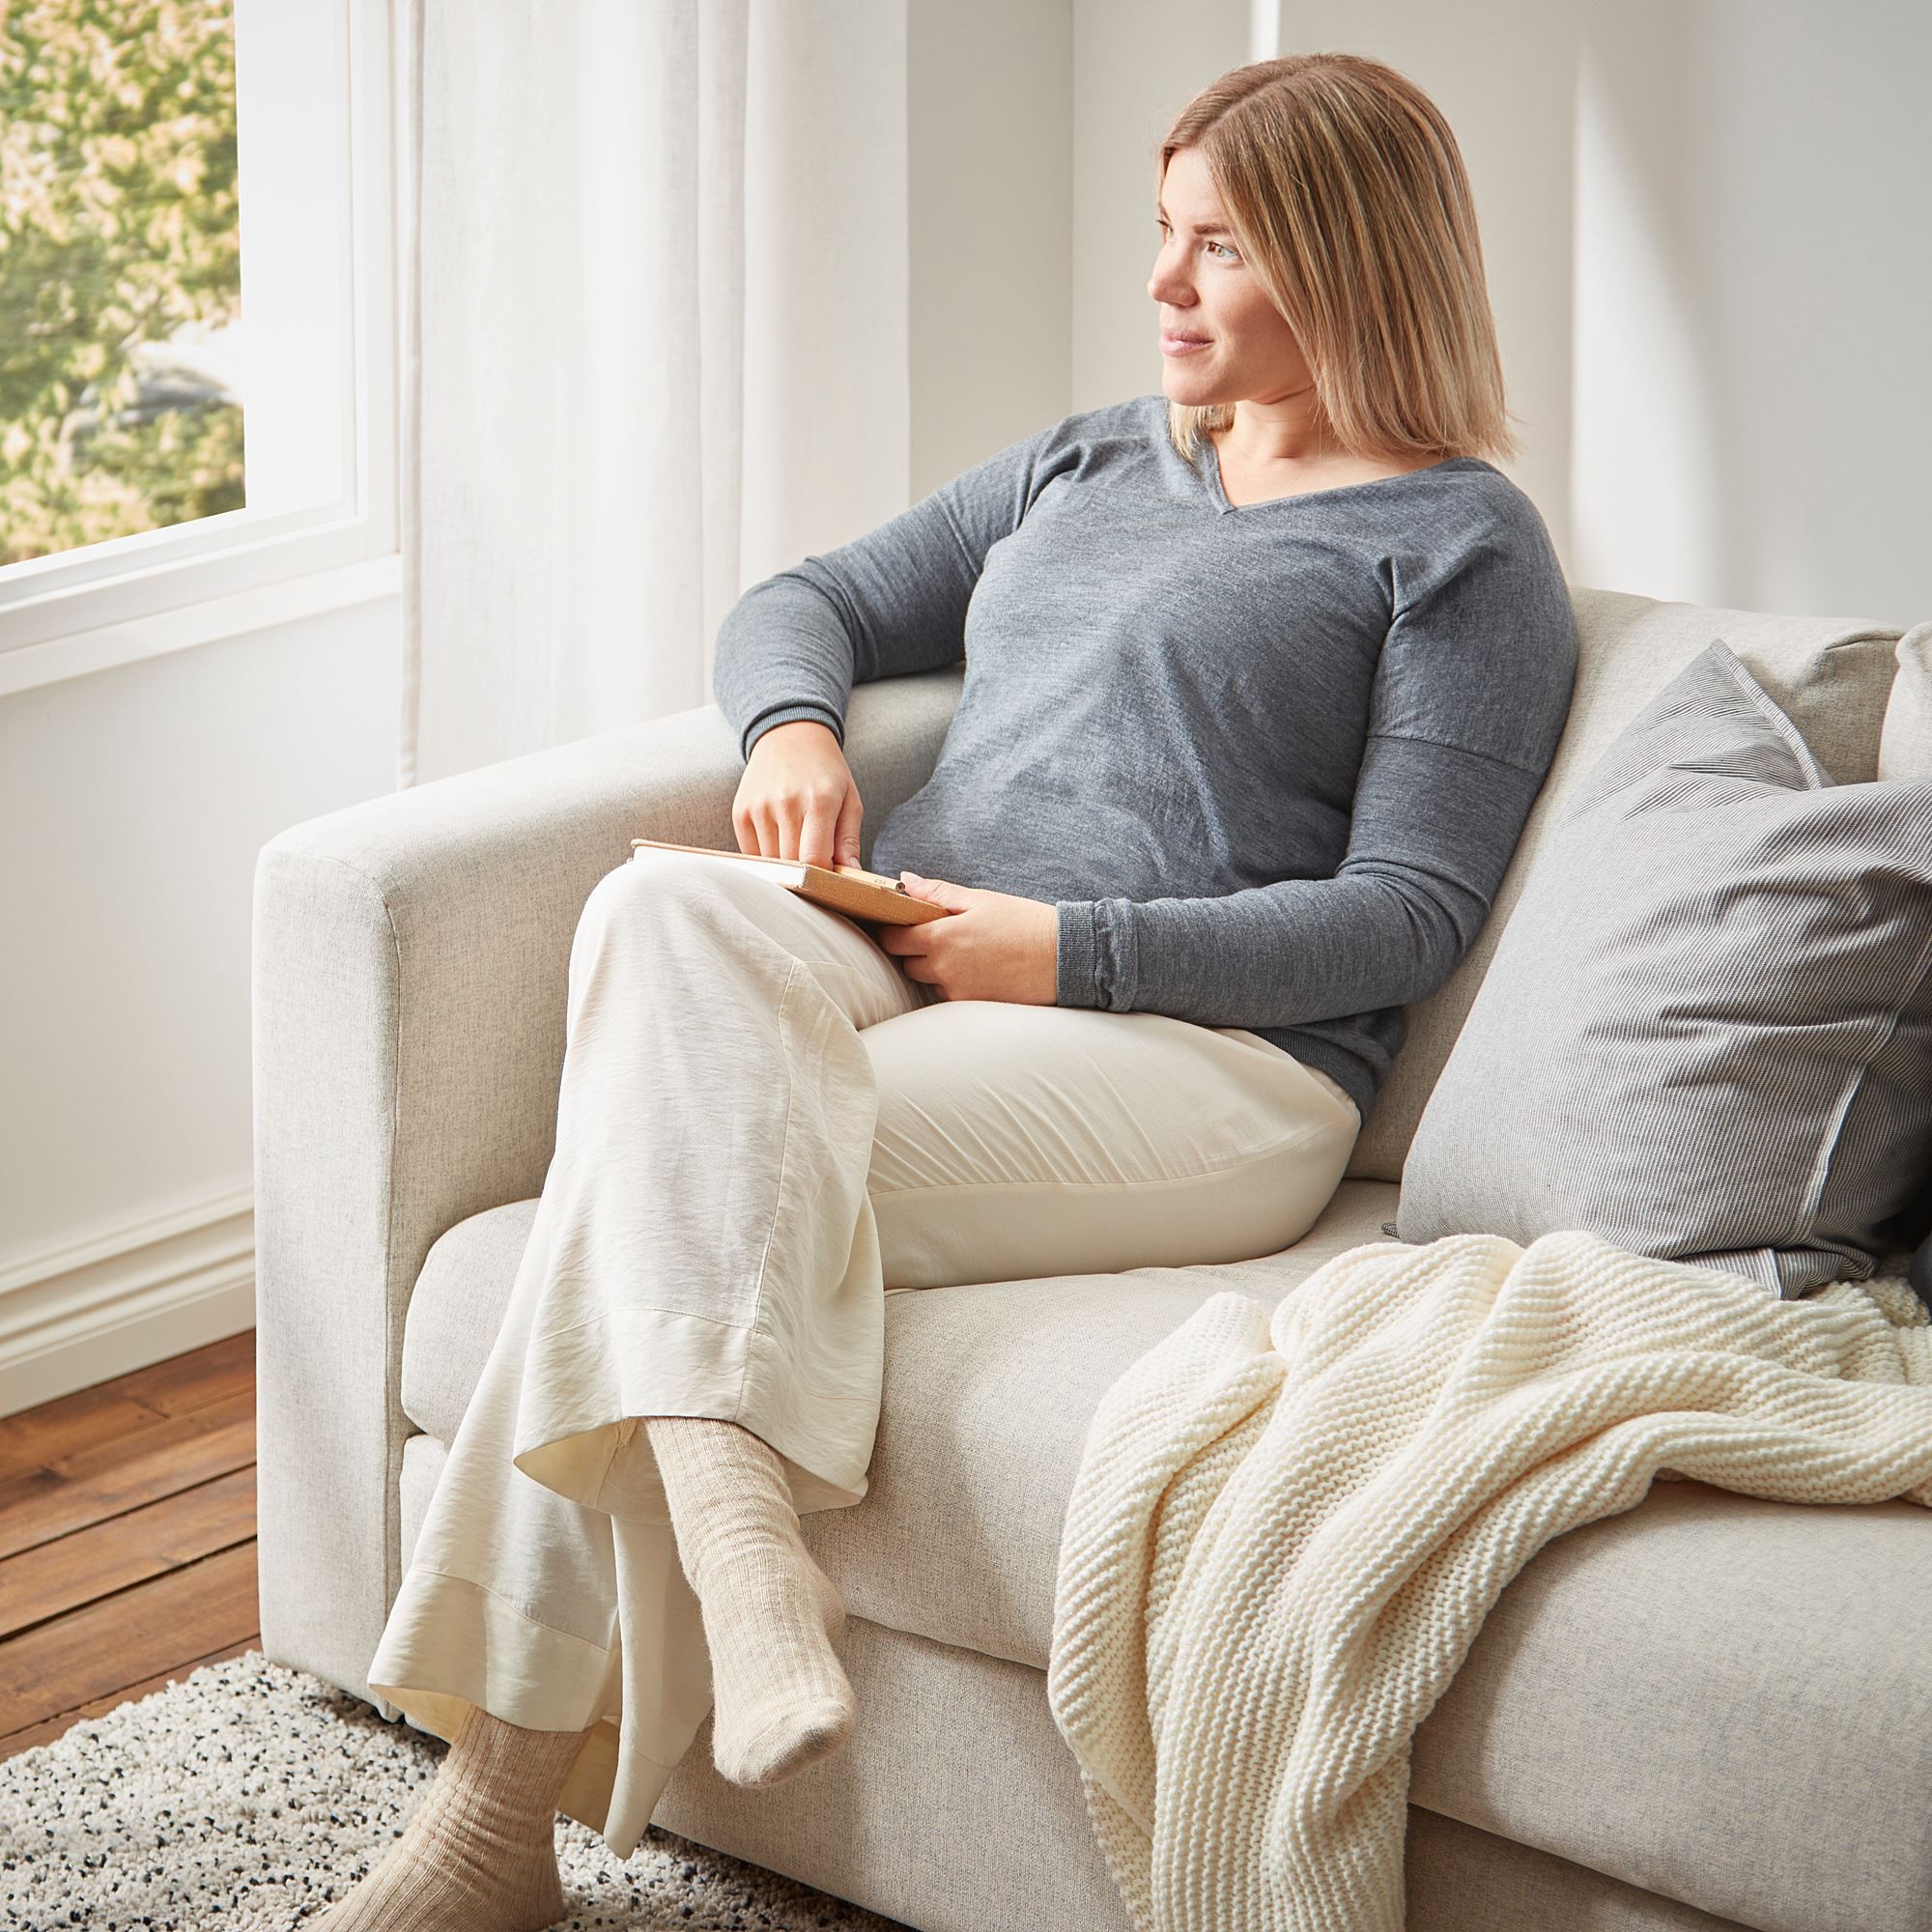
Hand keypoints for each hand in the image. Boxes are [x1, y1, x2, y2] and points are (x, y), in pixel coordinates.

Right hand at [732, 719, 863, 867]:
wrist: (789, 737)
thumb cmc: (825, 772)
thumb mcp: (850, 799)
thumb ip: (850, 839)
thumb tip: (852, 875)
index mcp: (820, 800)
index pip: (815, 860)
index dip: (822, 876)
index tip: (828, 876)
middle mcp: (786, 802)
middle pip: (792, 864)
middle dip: (805, 871)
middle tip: (815, 860)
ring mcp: (759, 807)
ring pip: (771, 862)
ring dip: (785, 864)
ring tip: (797, 842)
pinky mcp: (740, 812)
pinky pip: (751, 854)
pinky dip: (766, 856)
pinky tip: (778, 838)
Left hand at [870, 870, 1058, 1004]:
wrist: (1064, 957)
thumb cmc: (1024, 922)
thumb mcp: (980, 899)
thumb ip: (937, 892)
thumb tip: (904, 879)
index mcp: (941, 938)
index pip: (893, 940)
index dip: (893, 930)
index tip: (901, 924)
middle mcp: (943, 969)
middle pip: (906, 964)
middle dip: (914, 951)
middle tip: (938, 936)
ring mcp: (957, 992)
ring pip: (928, 982)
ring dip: (935, 969)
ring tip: (965, 953)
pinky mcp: (971, 1007)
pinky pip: (949, 996)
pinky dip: (955, 983)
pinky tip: (978, 969)